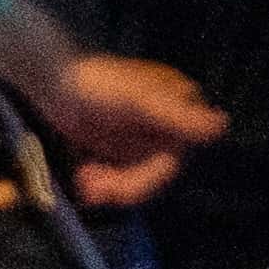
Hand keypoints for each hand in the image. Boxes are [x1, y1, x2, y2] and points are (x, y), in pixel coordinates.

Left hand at [29, 46, 227, 209]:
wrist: (47, 75)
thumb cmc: (96, 83)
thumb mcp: (139, 100)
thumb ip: (178, 116)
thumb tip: (222, 124)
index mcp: (179, 107)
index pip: (172, 160)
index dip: (146, 181)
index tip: (117, 193)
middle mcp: (164, 122)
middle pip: (151, 171)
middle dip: (122, 184)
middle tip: (90, 190)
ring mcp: (138, 132)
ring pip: (131, 175)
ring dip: (107, 184)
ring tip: (81, 182)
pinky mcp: (114, 141)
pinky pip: (114, 170)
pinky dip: (98, 177)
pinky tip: (80, 174)